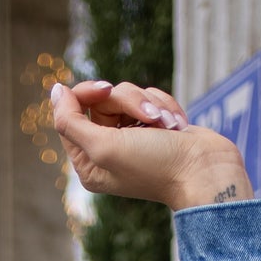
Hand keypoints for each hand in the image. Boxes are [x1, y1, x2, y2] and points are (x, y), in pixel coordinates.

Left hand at [50, 79, 251, 210]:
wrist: (204, 170)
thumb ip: (71, 121)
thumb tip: (56, 90)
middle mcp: (107, 149)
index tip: (105, 90)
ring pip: (128, 94)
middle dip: (128, 100)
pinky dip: (165, 106)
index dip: (86, 94)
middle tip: (148, 116)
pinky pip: (150, 97)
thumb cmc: (155, 165)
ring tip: (167, 126)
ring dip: (151, 104)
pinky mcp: (154, 126)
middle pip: (101, 99)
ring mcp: (131, 137)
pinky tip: (176, 126)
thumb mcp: (103, 147)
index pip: (70, 112)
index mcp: (88, 162)